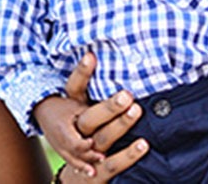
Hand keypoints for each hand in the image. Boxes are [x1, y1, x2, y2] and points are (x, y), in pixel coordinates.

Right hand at [35, 95, 103, 175]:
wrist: (43, 108)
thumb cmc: (64, 105)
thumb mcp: (77, 106)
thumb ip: (91, 114)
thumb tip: (112, 116)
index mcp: (62, 128)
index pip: (73, 142)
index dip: (84, 145)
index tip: (93, 141)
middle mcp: (57, 141)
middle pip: (73, 154)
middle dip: (88, 157)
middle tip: (103, 157)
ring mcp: (57, 147)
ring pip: (71, 160)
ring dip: (83, 166)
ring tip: (94, 172)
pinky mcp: (59, 150)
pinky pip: (69, 160)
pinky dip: (78, 166)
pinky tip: (88, 171)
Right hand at [57, 53, 149, 182]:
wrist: (65, 148)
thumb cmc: (79, 113)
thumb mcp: (84, 94)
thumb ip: (97, 77)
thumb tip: (112, 45)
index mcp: (73, 104)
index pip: (75, 86)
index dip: (82, 72)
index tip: (91, 56)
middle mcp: (77, 125)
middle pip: (90, 118)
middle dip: (109, 107)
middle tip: (127, 95)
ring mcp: (83, 145)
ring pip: (100, 139)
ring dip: (118, 127)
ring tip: (137, 113)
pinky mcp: (94, 162)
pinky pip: (108, 162)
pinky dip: (125, 156)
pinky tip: (142, 146)